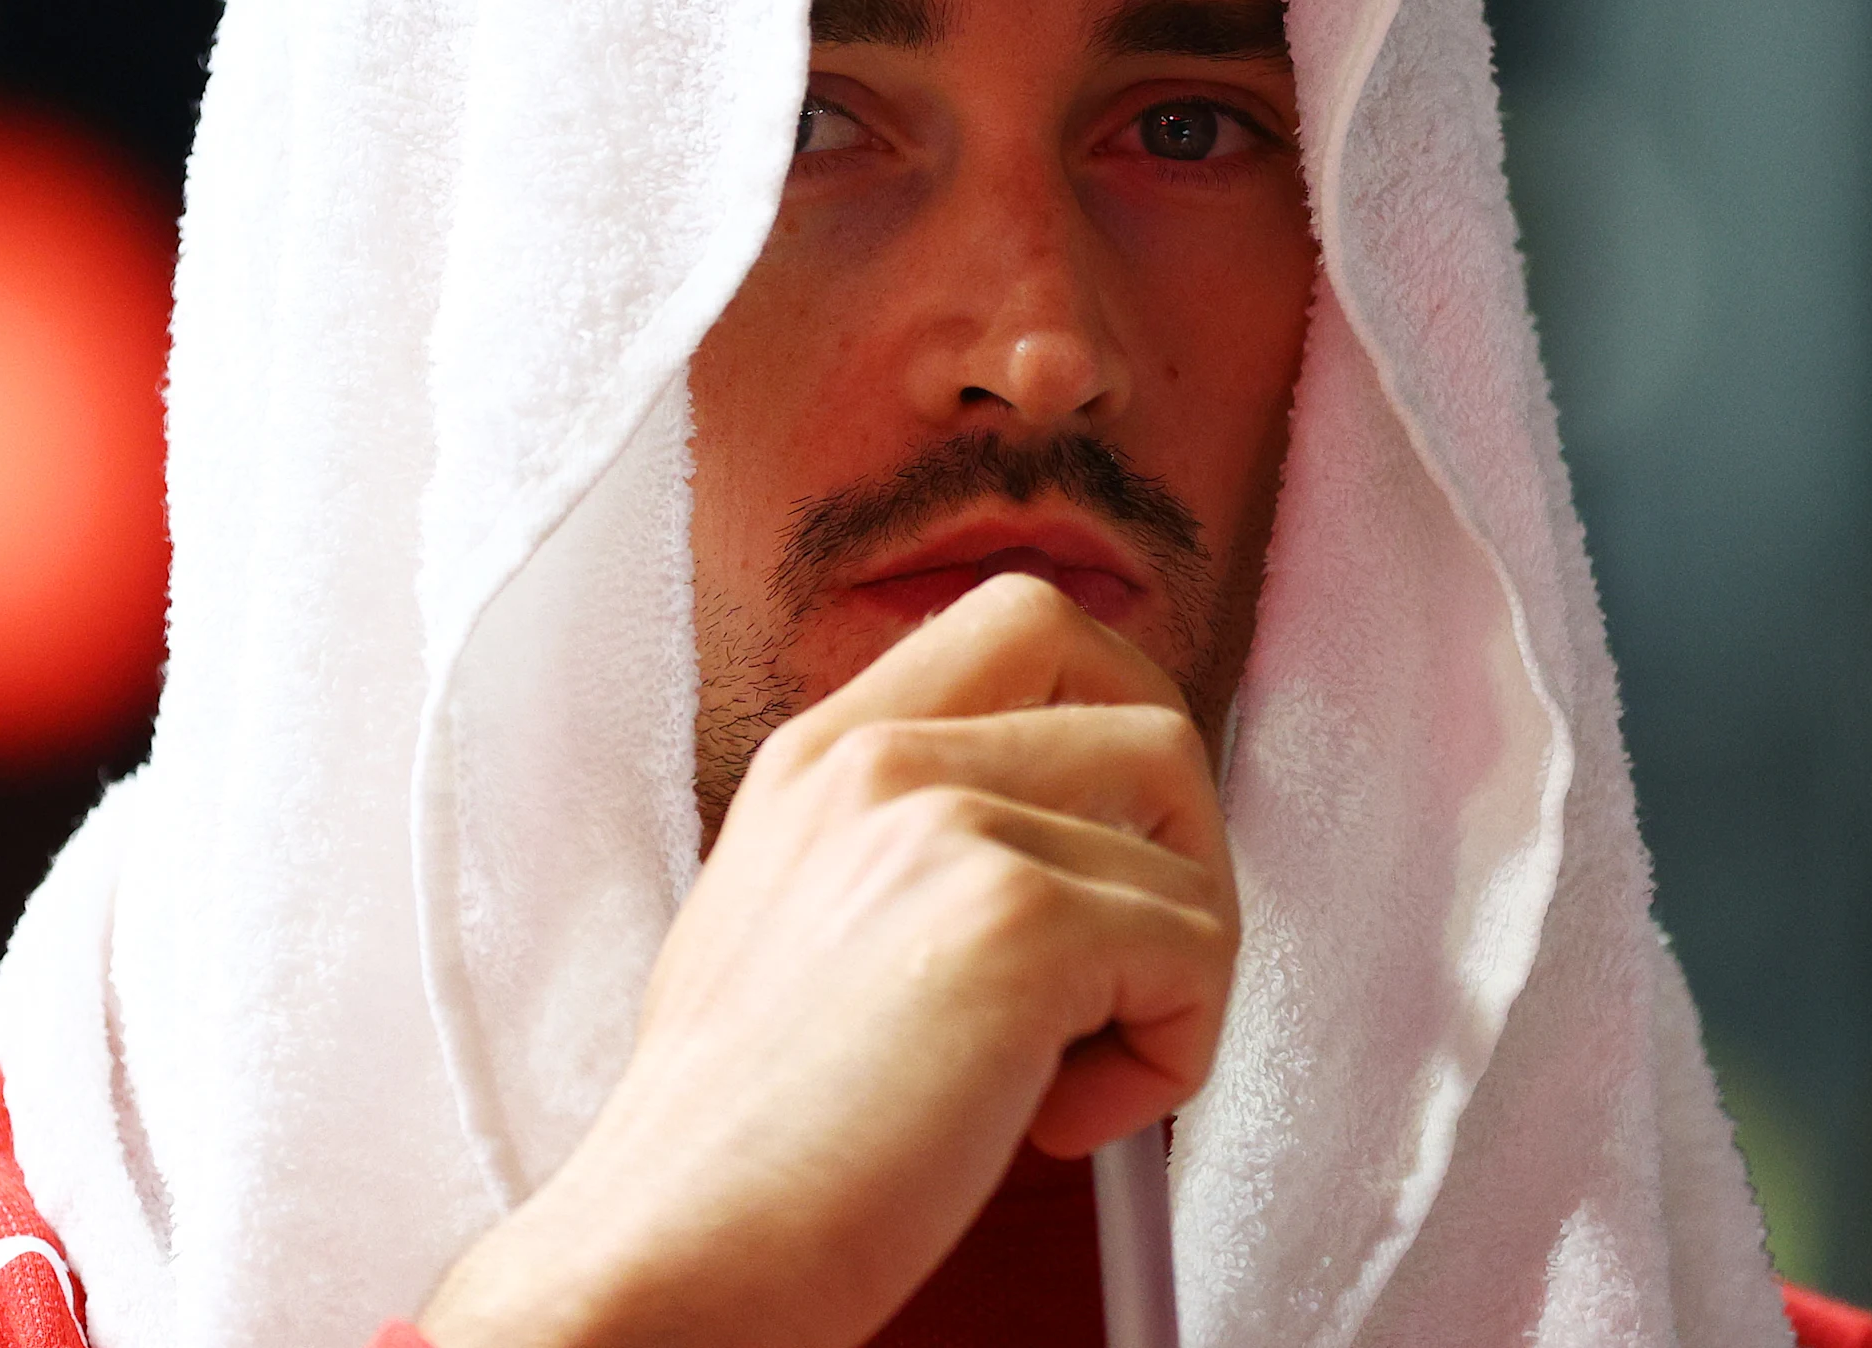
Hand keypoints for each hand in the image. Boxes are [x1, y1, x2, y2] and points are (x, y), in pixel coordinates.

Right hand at [418, 573, 1238, 1347]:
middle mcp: (879, 761)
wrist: (676, 1248)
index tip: (1114, 839)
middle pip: (1143, 703)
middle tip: (1136, 954)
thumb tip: (1054, 846)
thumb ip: (896, 844)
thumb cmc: (732, 1138)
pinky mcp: (1013, 924)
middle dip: (1186, 838)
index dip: (1112, 717)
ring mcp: (945, 827)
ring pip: (1188, 853)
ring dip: (1175, 979)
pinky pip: (1195, 959)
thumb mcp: (783, 917)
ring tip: (1068, 1070)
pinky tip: (1056, 1122)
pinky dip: (1169, 1062)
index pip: (1023, 622)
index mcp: (822, 752)